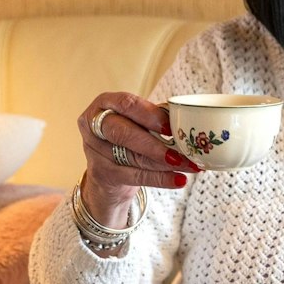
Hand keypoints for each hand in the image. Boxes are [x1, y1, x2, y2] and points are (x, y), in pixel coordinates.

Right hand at [78, 92, 198, 224]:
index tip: (171, 126)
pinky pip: (135, 176)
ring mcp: (94, 151)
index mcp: (104, 104)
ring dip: (164, 164)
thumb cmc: (128, 138)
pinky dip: (160, 179)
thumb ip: (156, 118)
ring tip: (189, 166)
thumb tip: (187, 119)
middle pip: (122, 133)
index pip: (126, 104)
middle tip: (181, 152)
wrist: (109, 173)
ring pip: (132, 157)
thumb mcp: (138, 122)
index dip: (149, 115)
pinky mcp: (101, 173)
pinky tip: (179, 180)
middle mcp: (93, 125)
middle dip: (154, 144)